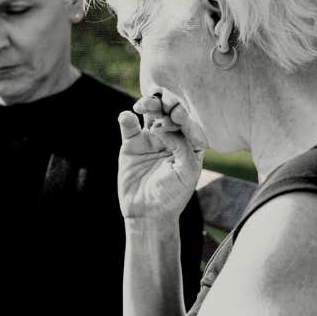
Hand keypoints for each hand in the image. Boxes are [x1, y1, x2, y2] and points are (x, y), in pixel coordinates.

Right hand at [117, 91, 202, 219]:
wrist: (147, 213)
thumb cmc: (172, 195)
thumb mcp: (186, 171)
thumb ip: (182, 145)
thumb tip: (161, 126)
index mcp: (189, 144)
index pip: (187, 121)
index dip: (182, 114)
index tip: (177, 116)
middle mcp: (171, 138)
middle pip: (168, 112)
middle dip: (166, 103)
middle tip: (161, 102)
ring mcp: (150, 139)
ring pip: (149, 113)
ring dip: (147, 104)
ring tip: (143, 105)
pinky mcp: (131, 144)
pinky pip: (128, 126)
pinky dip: (127, 118)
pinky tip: (127, 117)